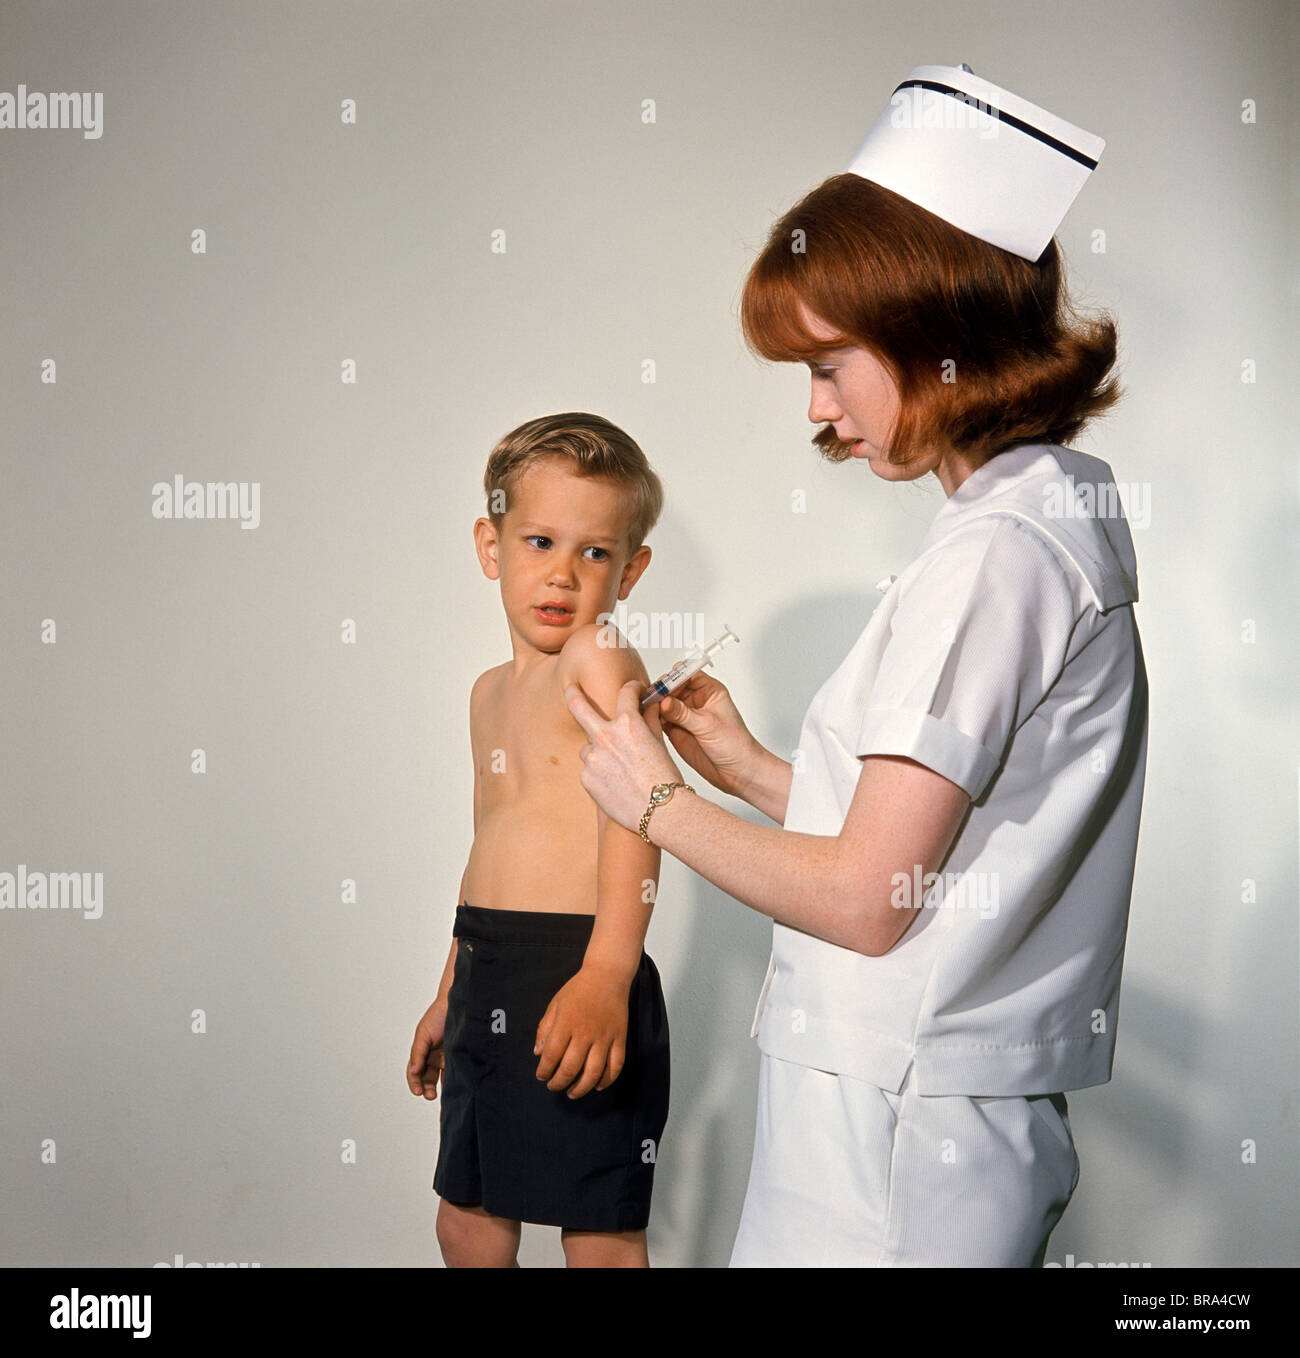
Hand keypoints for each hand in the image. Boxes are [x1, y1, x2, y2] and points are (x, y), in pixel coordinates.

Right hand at [406, 997, 448, 1099]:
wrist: (456, 1004)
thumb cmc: (437, 1016)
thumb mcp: (423, 1033)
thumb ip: (418, 1052)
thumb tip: (414, 1070)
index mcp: (422, 1052)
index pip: (415, 1072)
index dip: (415, 1083)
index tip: (418, 1091)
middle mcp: (434, 1057)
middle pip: (428, 1078)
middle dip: (427, 1089)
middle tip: (430, 1095)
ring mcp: (447, 1057)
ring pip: (442, 1078)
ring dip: (440, 1088)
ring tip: (443, 1094)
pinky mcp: (460, 1055)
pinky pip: (456, 1071)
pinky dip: (455, 1080)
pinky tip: (456, 1086)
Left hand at [533, 965, 629, 1097]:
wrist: (607, 975)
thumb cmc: (578, 989)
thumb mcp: (555, 1004)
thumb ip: (545, 1029)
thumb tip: (538, 1053)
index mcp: (566, 1023)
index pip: (551, 1055)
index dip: (544, 1070)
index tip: (542, 1076)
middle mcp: (585, 1032)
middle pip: (571, 1068)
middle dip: (559, 1082)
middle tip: (554, 1086)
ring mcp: (604, 1037)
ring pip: (594, 1072)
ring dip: (582, 1088)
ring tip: (572, 1092)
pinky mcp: (620, 1038)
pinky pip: (616, 1065)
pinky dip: (607, 1080)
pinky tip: (598, 1086)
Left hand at [564, 679, 681, 830]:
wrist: (661, 811)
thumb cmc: (665, 779)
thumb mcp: (660, 743)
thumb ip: (650, 720)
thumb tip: (650, 704)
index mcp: (628, 724)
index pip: (625, 693)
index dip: (631, 688)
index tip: (632, 690)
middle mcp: (606, 736)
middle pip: (578, 706)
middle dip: (573, 692)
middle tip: (570, 687)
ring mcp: (593, 757)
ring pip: (588, 747)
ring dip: (598, 752)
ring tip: (619, 770)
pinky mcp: (586, 777)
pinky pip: (589, 769)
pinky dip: (599, 773)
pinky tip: (615, 784)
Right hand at [653, 670, 761, 797]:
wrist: (737, 771)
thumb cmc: (735, 745)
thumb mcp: (708, 725)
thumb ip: (684, 713)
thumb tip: (664, 701)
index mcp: (709, 691)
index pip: (687, 674)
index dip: (674, 677)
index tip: (663, 684)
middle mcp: (696, 700)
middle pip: (672, 687)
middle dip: (660, 691)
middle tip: (651, 698)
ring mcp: (684, 715)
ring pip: (663, 703)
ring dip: (654, 705)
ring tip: (645, 709)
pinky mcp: (676, 730)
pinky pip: (659, 720)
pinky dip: (651, 719)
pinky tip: (647, 721)